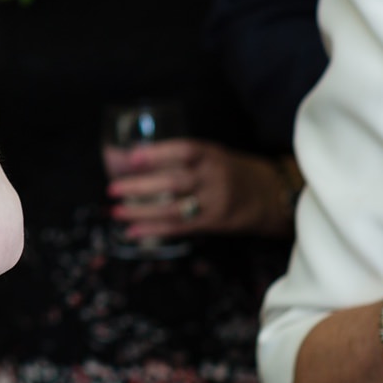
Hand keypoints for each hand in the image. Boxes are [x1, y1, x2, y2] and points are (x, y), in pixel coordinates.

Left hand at [107, 138, 288, 238]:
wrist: (270, 195)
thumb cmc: (228, 170)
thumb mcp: (210, 155)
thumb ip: (177, 157)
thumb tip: (127, 157)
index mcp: (211, 155)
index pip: (185, 151)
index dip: (158, 153)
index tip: (132, 158)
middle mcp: (214, 178)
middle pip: (174, 183)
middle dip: (140, 187)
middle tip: (112, 189)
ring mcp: (216, 202)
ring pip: (174, 209)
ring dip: (141, 212)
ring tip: (116, 211)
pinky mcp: (215, 222)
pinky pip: (181, 227)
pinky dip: (154, 230)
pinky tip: (133, 231)